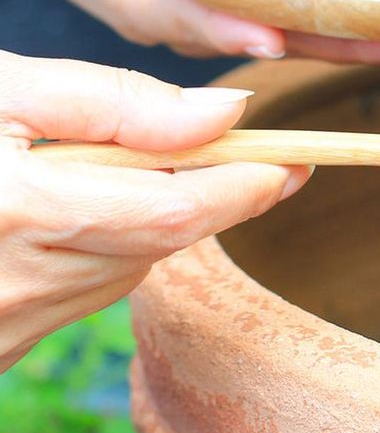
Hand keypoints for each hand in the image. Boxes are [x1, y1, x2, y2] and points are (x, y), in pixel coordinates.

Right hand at [0, 50, 311, 371]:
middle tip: (233, 149)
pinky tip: (64, 207)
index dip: (248, 185)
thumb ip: (117, 102)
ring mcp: (7, 325)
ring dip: (150, 216)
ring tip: (109, 166)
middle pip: (163, 243)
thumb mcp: (2, 88)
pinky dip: (104, 245)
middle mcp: (17, 284)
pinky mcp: (0, 345)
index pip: (177, 213)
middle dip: (207, 193)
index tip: (297, 158)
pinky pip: (85, 290)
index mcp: (17, 212)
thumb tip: (228, 112)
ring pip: (129, 267)